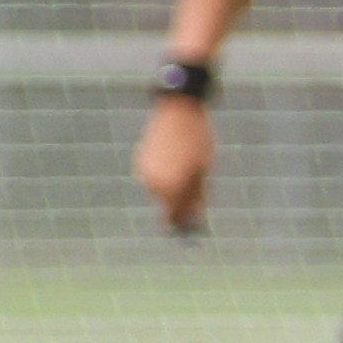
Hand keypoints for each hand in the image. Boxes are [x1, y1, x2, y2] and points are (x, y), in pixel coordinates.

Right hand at [138, 92, 213, 234]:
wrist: (177, 111)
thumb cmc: (197, 141)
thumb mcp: (203, 170)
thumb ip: (197, 195)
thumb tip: (194, 215)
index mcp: (170, 187)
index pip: (174, 215)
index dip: (183, 225)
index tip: (191, 231)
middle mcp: (152, 183)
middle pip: (166, 203)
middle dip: (179, 204)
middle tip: (196, 198)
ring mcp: (144, 172)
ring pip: (159, 191)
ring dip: (172, 190)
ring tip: (189, 175)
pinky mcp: (140, 161)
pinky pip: (153, 178)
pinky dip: (164, 178)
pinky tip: (176, 166)